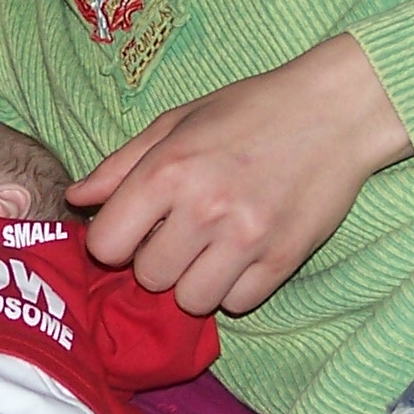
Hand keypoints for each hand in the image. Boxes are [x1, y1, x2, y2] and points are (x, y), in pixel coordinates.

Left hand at [68, 34, 412, 315]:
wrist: (336, 111)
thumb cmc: (250, 109)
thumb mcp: (177, 121)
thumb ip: (122, 164)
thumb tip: (78, 199)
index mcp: (168, 170)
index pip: (106, 246)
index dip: (114, 241)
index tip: (135, 229)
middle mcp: (204, 208)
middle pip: (149, 278)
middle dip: (157, 260)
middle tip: (182, 233)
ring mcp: (246, 239)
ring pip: (192, 301)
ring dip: (195, 280)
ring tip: (212, 248)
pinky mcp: (283, 260)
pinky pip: (239, 304)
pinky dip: (236, 287)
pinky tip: (243, 255)